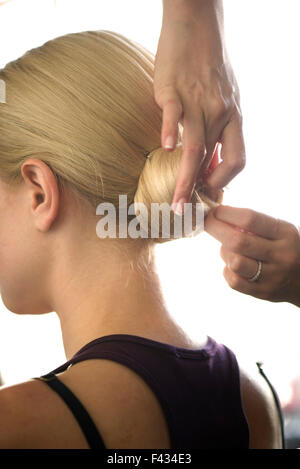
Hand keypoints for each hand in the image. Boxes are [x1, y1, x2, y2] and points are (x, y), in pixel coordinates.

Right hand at [154, 0, 245, 213]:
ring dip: (185, 179)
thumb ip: (220, 128)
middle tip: (184, 213)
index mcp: (234, 117)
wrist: (196, 24)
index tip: (208, 191)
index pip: (238, 160)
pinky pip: (174, 115)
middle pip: (213, 160)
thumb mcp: (226, 98)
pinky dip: (170, 132)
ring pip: (195, 147)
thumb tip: (209, 160)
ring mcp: (197, 101)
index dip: (225, 181)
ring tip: (175, 202)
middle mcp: (220, 113)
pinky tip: (165, 147)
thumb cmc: (209, 65)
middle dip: (199, 191)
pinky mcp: (173, 89)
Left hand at [205, 205, 299, 306]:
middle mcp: (281, 255)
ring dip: (224, 252)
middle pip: (238, 241)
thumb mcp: (279, 231)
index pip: (250, 219)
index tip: (214, 211)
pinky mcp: (263, 293)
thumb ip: (254, 224)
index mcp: (285, 233)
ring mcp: (273, 276)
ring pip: (235, 262)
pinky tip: (232, 265)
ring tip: (228, 248)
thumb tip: (218, 216)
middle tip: (207, 223)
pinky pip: (234, 281)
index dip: (226, 214)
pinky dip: (227, 270)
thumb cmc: (285, 247)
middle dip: (216, 229)